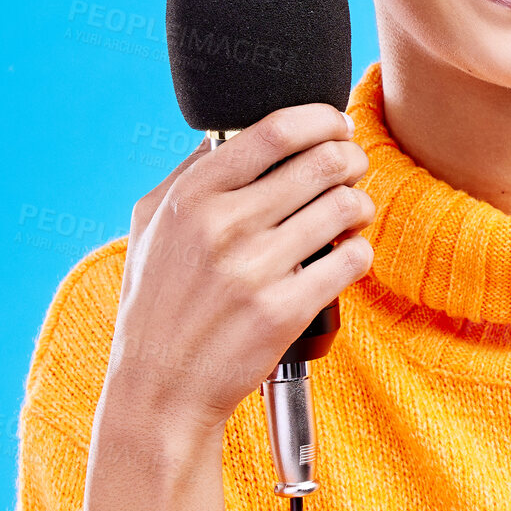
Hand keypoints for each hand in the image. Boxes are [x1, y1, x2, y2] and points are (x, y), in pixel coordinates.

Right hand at [82, 103, 372, 510]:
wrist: (159, 392)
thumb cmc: (157, 304)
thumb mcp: (150, 225)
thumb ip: (188, 173)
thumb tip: (230, 131)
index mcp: (193, 197)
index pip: (274, 130)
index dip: (321, 119)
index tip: (337, 123)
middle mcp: (223, 226)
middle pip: (323, 163)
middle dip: (350, 160)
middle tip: (353, 167)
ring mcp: (255, 269)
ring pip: (345, 207)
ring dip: (360, 204)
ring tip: (352, 213)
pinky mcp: (285, 310)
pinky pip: (352, 259)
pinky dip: (359, 251)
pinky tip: (346, 255)